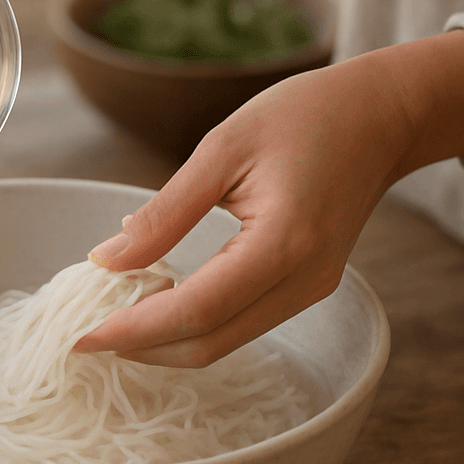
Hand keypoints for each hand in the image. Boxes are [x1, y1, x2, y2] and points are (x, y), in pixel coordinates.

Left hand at [76, 30, 463, 367]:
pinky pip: (243, 322)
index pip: (196, 311)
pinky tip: (159, 300)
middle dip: (143, 347)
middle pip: (210, 342)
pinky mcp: (309, 285)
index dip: (134, 330)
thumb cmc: (304, 115)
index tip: (81, 337)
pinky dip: (196, 323)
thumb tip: (107, 259)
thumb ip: (165, 212)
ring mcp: (312, 289)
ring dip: (167, 340)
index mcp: (284, 243)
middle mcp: (304, 281)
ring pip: (227, 340)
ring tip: (114, 317)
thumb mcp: (223, 148)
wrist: (381, 116)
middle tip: (86, 336)